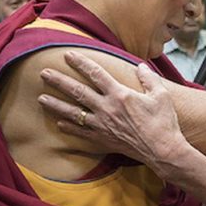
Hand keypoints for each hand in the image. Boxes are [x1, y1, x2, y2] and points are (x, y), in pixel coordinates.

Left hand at [37, 51, 187, 168]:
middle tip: (43, 73)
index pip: (96, 74)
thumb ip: (148, 78)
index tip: (68, 55)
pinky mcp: (104, 139)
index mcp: (120, 94)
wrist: (162, 150)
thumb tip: (140, 66)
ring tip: (41, 98)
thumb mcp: (161, 95)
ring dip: (56, 105)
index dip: (81, 63)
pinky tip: (59, 123)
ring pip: (74, 113)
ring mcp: (103, 125)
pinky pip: (82, 133)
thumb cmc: (164, 122)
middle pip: (78, 92)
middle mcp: (107, 108)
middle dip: (59, 81)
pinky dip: (69, 128)